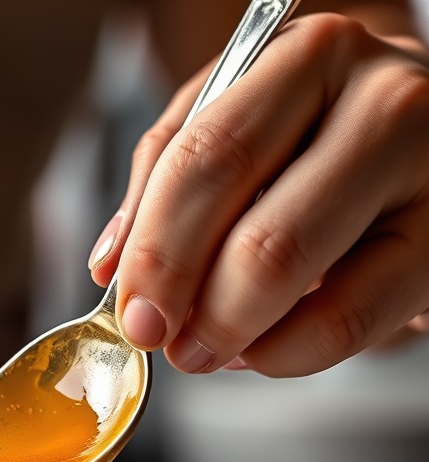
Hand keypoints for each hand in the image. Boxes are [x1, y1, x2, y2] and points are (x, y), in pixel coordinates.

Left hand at [89, 13, 428, 376]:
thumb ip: (168, 181)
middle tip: (165, 344)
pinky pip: (354, 320)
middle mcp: (380, 101)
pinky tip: (263, 349)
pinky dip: (288, 353)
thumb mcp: (242, 128)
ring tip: (207, 351)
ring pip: (303, 277)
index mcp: (305, 61)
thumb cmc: (321, 138)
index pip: (205, 161)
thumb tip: (110, 265)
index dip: (157, 254)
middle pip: (257, 233)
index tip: (132, 314)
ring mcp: (427, 168)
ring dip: (234, 334)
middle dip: (193, 308)